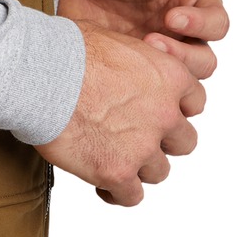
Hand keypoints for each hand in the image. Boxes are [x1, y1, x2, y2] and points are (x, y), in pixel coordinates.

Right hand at [36, 26, 204, 205]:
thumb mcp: (112, 40)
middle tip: (137, 137)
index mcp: (169, 76)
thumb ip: (132, 63)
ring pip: (158, 172)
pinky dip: (117, 193)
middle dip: (163, 141)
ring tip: (114, 160)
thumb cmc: (67, 49)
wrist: (41, 74)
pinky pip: (131, 196)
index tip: (159, 112)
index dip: (176, 108)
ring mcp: (143, 146)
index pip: (195, 101)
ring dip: (139, 167)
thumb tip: (121, 68)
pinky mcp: (118, 171)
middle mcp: (165, 113)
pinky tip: (102, 183)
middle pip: (184, 141)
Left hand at [59, 0, 228, 80]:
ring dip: (166, 73)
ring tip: (133, 53)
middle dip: (184, 56)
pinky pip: (150, 86)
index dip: (202, 23)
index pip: (216, 19)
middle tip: (149, 41)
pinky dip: (142, 83)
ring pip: (183, 80)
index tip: (171, 17)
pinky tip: (117, 65)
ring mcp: (159, 51)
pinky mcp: (134, 67)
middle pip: (205, 59)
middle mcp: (182, 29)